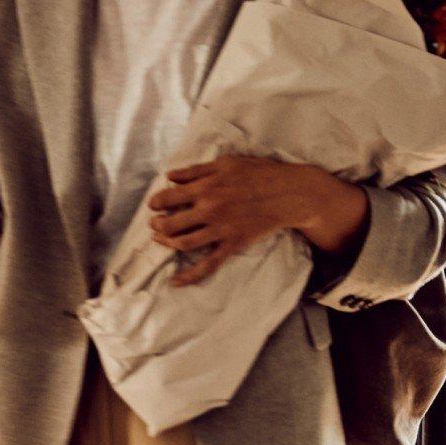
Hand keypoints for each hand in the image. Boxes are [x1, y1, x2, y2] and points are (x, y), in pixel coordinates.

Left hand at [145, 156, 338, 285]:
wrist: (291, 193)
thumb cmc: (260, 173)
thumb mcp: (225, 163)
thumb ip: (195, 170)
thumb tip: (169, 176)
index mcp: (205, 188)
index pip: (166, 198)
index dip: (155, 203)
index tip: (154, 205)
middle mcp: (209, 210)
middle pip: (169, 224)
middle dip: (156, 224)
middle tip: (155, 222)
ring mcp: (220, 230)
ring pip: (182, 244)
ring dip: (166, 243)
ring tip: (161, 238)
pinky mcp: (233, 244)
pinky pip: (208, 265)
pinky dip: (189, 276)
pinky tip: (174, 282)